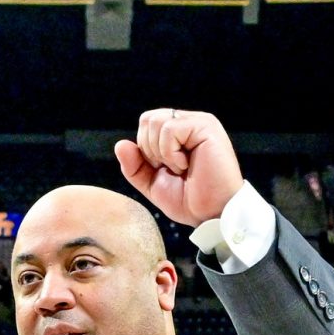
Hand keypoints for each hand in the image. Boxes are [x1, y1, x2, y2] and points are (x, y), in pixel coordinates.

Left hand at [114, 108, 244, 227]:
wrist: (212, 215)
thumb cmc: (190, 201)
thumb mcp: (154, 184)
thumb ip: (135, 167)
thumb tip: (120, 144)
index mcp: (180, 131)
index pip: (146, 124)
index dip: (145, 149)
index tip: (165, 169)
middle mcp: (190, 122)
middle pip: (148, 119)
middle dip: (150, 150)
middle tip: (172, 169)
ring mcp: (199, 122)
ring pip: (157, 122)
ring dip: (162, 153)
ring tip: (182, 168)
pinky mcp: (206, 126)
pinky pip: (170, 129)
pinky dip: (171, 153)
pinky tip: (187, 165)